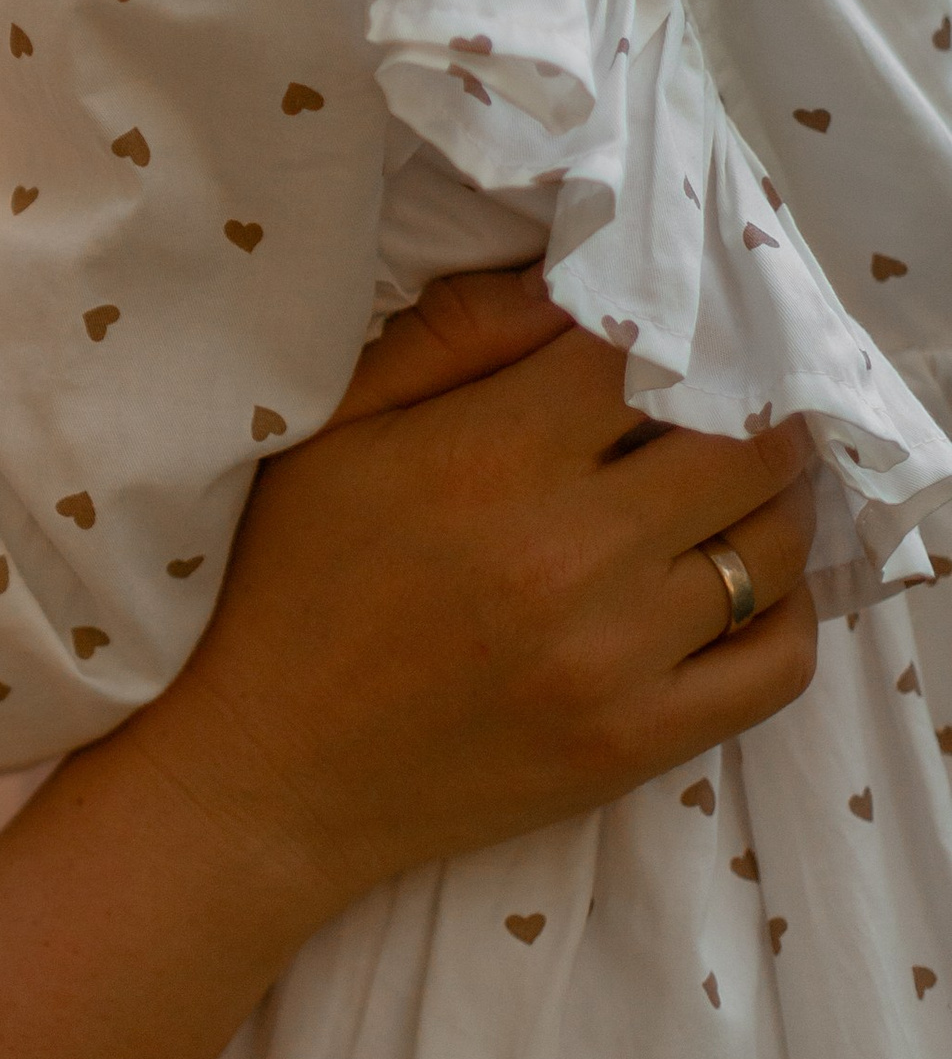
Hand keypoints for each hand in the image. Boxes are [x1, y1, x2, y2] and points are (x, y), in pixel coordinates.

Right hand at [121, 264, 821, 921]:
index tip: (667, 333)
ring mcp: (618, 657)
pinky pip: (778, 663)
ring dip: (771, 498)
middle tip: (732, 398)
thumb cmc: (290, 583)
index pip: (647, 353)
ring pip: (774, 545)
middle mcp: (573, 554)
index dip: (670, 328)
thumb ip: (453, 337)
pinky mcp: (640, 742)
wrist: (269, 773)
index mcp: (491, 457)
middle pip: (744, 443)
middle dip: (749, 405)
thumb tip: (568, 286)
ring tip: (738, 482)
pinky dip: (790, 610)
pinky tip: (748, 580)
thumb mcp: (335, 430)